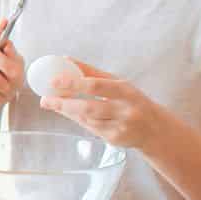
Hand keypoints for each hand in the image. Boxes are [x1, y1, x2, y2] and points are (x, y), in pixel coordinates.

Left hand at [39, 60, 162, 149]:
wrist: (155, 129)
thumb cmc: (131, 100)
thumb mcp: (118, 83)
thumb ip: (91, 72)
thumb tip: (64, 59)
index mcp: (126, 91)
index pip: (96, 86)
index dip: (73, 83)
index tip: (54, 80)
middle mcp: (125, 110)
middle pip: (89, 107)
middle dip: (64, 103)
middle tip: (45, 99)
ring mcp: (121, 127)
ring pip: (87, 119)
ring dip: (67, 111)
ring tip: (52, 103)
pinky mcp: (115, 140)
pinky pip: (91, 128)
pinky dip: (78, 119)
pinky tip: (69, 112)